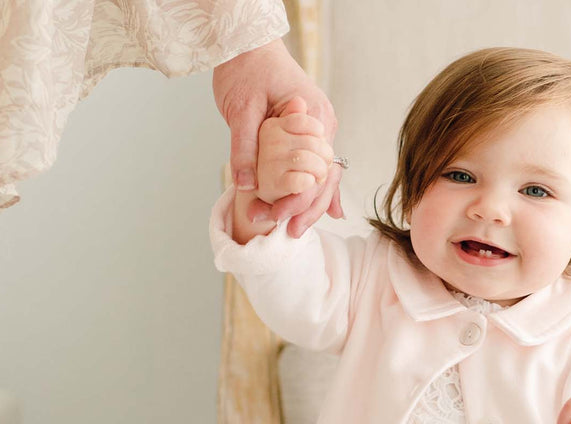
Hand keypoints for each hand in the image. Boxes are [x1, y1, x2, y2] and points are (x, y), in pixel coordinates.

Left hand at [213, 39, 343, 231]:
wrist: (247, 45)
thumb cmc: (244, 69)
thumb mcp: (240, 109)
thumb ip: (244, 147)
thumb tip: (246, 185)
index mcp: (313, 117)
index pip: (313, 169)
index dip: (297, 198)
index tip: (278, 217)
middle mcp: (323, 125)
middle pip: (323, 178)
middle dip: (306, 208)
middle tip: (287, 233)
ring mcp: (319, 130)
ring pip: (323, 177)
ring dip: (310, 204)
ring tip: (295, 229)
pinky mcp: (310, 134)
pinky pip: (319, 167)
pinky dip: (320, 190)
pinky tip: (330, 214)